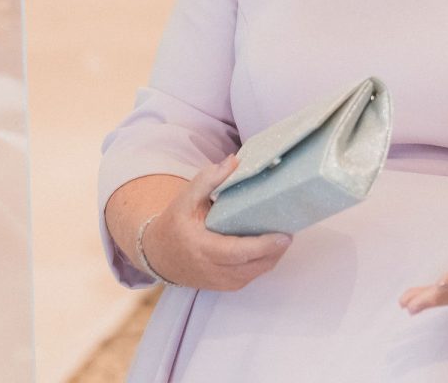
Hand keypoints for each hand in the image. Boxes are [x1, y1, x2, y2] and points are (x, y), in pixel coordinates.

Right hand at [142, 156, 291, 290]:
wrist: (157, 254)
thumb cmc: (174, 223)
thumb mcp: (185, 199)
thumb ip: (208, 179)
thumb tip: (234, 161)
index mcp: (202, 248)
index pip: (239, 252)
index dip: (265, 246)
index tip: (285, 235)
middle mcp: (212, 269)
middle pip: (254, 265)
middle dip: (276, 249)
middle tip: (290, 228)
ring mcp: (219, 281)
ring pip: (255, 273)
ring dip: (273, 256)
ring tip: (284, 234)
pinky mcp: (224, 286)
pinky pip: (250, 276)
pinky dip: (264, 263)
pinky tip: (271, 246)